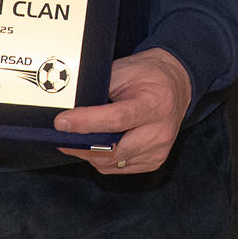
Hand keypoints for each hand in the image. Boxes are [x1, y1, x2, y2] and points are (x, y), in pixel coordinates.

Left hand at [55, 47, 191, 173]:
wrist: (176, 85)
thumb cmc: (147, 75)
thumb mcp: (124, 71)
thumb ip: (99, 89)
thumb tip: (69, 110)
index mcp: (156, 103)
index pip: (118, 119)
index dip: (87, 122)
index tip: (62, 122)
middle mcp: (161, 131)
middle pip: (113, 150)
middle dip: (82, 145)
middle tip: (61, 136)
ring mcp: (159, 149)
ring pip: (111, 163)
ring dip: (90, 153)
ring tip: (79, 138)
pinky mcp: (154, 161)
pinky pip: (118, 167)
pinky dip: (103, 158)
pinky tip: (99, 144)